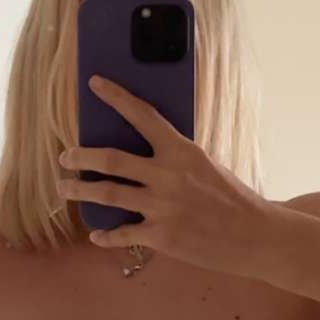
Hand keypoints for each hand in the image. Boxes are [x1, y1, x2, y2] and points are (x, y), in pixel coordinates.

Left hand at [56, 76, 267, 269]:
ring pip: (108, 194)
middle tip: (65, 157)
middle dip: (82, 157)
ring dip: (80, 191)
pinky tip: (96, 235)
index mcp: (181, 151)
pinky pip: (122, 234)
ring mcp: (162, 207)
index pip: (143, 115)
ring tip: (64, 189)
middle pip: (112, 160)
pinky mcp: (161, 236)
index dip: (116, 98)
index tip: (95, 83)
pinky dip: (105, 235)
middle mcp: (168, 176)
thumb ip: (175, 159)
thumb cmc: (232, 198)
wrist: (255, 235)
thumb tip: (144, 153)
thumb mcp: (205, 166)